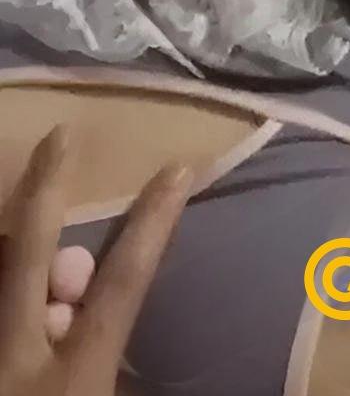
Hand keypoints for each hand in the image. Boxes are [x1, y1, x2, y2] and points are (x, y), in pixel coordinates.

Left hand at [0, 125, 192, 395]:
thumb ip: (112, 359)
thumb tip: (98, 299)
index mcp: (77, 379)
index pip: (124, 282)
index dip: (152, 222)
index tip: (178, 167)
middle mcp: (16, 355)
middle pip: (29, 250)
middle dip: (44, 185)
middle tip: (60, 134)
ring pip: (1, 266)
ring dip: (17, 243)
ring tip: (39, 213)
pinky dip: (8, 274)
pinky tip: (21, 283)